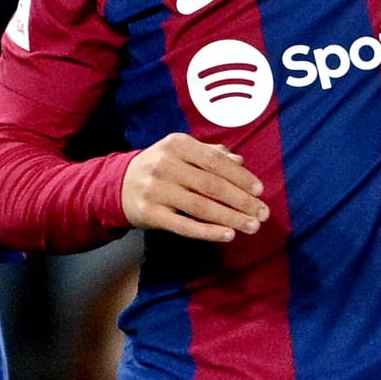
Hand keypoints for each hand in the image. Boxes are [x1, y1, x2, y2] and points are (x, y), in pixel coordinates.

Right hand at [121, 133, 268, 241]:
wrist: (117, 185)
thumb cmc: (161, 167)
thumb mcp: (181, 152)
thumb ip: (211, 154)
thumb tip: (241, 161)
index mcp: (177, 144)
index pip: (216, 161)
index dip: (241, 177)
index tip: (260, 191)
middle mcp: (165, 165)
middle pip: (212, 185)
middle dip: (242, 201)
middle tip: (263, 213)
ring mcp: (155, 190)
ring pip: (201, 207)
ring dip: (231, 218)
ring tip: (252, 227)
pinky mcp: (149, 214)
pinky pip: (184, 226)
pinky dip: (208, 231)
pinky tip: (228, 235)